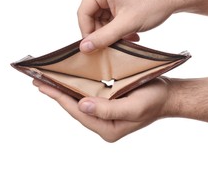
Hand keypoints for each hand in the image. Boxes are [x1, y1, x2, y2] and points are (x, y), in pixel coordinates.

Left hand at [33, 77, 170, 141]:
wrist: (169, 96)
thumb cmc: (154, 101)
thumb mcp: (133, 107)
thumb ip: (108, 109)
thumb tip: (82, 105)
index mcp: (107, 127)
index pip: (78, 112)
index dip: (61, 98)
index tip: (44, 86)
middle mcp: (104, 122)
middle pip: (76, 108)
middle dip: (58, 94)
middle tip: (39, 82)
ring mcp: (107, 114)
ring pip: (81, 102)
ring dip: (66, 91)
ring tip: (49, 81)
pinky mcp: (110, 104)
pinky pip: (90, 96)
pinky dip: (79, 88)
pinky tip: (72, 81)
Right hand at [77, 0, 185, 51]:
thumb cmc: (154, 4)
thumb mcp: (126, 25)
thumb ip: (103, 37)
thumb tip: (84, 48)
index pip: (84, 13)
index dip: (88, 33)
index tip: (93, 48)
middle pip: (93, 15)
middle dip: (104, 32)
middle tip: (114, 45)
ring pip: (103, 17)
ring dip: (113, 31)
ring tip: (127, 38)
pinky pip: (111, 13)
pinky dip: (119, 25)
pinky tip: (130, 33)